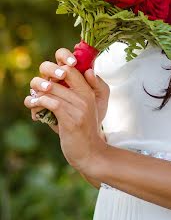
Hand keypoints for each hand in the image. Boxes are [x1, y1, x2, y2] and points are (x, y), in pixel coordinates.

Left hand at [24, 51, 107, 173]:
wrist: (90, 153)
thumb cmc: (83, 130)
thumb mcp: (84, 109)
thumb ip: (78, 92)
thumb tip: (70, 76)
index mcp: (89, 91)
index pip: (73, 68)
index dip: (59, 66)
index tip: (48, 78)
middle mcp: (85, 96)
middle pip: (61, 74)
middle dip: (44, 79)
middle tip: (35, 88)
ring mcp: (79, 107)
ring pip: (53, 89)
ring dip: (37, 93)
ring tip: (31, 100)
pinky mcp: (71, 119)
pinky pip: (51, 102)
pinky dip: (39, 103)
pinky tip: (33, 107)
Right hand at [25, 48, 109, 133]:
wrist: (87, 132)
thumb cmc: (95, 110)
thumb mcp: (101, 97)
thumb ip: (98, 84)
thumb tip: (89, 71)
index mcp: (70, 73)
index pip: (63, 56)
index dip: (66, 57)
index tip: (73, 63)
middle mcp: (55, 80)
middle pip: (46, 66)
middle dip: (53, 69)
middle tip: (61, 76)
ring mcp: (45, 92)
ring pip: (35, 81)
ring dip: (40, 84)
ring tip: (48, 89)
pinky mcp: (39, 105)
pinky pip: (30, 101)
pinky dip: (33, 103)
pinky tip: (39, 107)